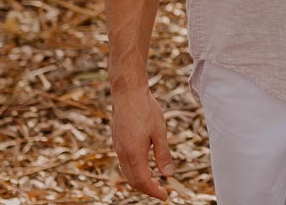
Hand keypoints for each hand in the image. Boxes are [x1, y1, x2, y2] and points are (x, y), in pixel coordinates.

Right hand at [111, 85, 173, 200]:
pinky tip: (145, 164)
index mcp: (134, 153)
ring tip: (155, 179)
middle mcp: (122, 153)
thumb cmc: (145, 109)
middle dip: (147, 189)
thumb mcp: (159, 132)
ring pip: (127, 172)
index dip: (154, 191)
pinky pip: (124, 163)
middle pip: (133, 181)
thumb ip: (163, 155)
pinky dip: (134, 169)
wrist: (127, 92)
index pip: (143, 181)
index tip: (165, 196)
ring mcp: (118, 147)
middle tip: (161, 191)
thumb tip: (168, 175)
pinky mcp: (117, 141)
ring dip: (140, 179)